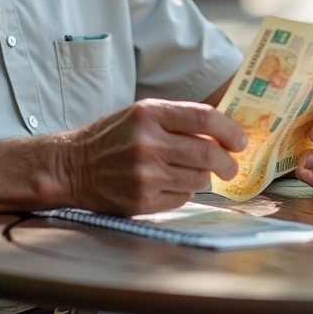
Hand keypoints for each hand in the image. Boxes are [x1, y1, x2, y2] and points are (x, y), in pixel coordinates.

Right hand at [63, 98, 248, 214]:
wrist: (72, 166)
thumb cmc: (111, 137)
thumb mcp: (141, 114)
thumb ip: (178, 119)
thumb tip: (224, 131)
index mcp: (149, 113)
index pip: (204, 117)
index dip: (229, 130)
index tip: (241, 141)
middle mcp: (148, 142)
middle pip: (207, 152)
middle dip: (226, 161)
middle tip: (231, 165)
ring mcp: (145, 174)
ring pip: (198, 178)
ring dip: (203, 176)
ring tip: (192, 172)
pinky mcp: (142, 200)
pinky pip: (182, 198)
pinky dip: (183, 192)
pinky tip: (168, 184)